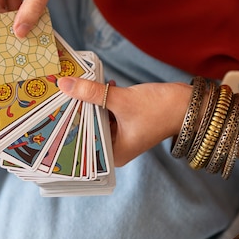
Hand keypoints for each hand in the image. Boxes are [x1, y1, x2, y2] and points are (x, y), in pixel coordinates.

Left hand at [58, 77, 190, 165]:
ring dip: (85, 103)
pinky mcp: (124, 121)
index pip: (81, 144)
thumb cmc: (160, 109)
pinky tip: (93, 85)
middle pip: (86, 130)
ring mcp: (119, 135)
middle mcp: (114, 148)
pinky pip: (104, 111)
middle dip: (74, 113)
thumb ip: (92, 92)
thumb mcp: (122, 100)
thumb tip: (66, 84)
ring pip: (94, 118)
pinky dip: (98, 100)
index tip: (49, 115)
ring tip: (69, 87)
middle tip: (53, 97)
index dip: (65, 129)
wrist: (188, 103)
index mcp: (113, 154)